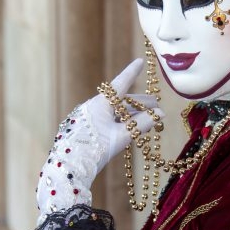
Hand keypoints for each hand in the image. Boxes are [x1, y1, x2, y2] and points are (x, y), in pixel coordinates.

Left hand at [36, 59, 161, 216]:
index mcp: (100, 103)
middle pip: (120, 101)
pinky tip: (129, 130)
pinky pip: (107, 121)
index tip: (140, 61)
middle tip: (156, 108)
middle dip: (139, 104)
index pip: (120, 83)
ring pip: (114, 112)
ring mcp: (88, 118)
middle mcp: (93, 107)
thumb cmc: (96, 149)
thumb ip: (141, 124)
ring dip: (131, 115)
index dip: (132, 73)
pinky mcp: (85, 130)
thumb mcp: (122, 136)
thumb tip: (159, 114)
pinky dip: (120, 123)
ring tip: (147, 122)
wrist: (70, 167)